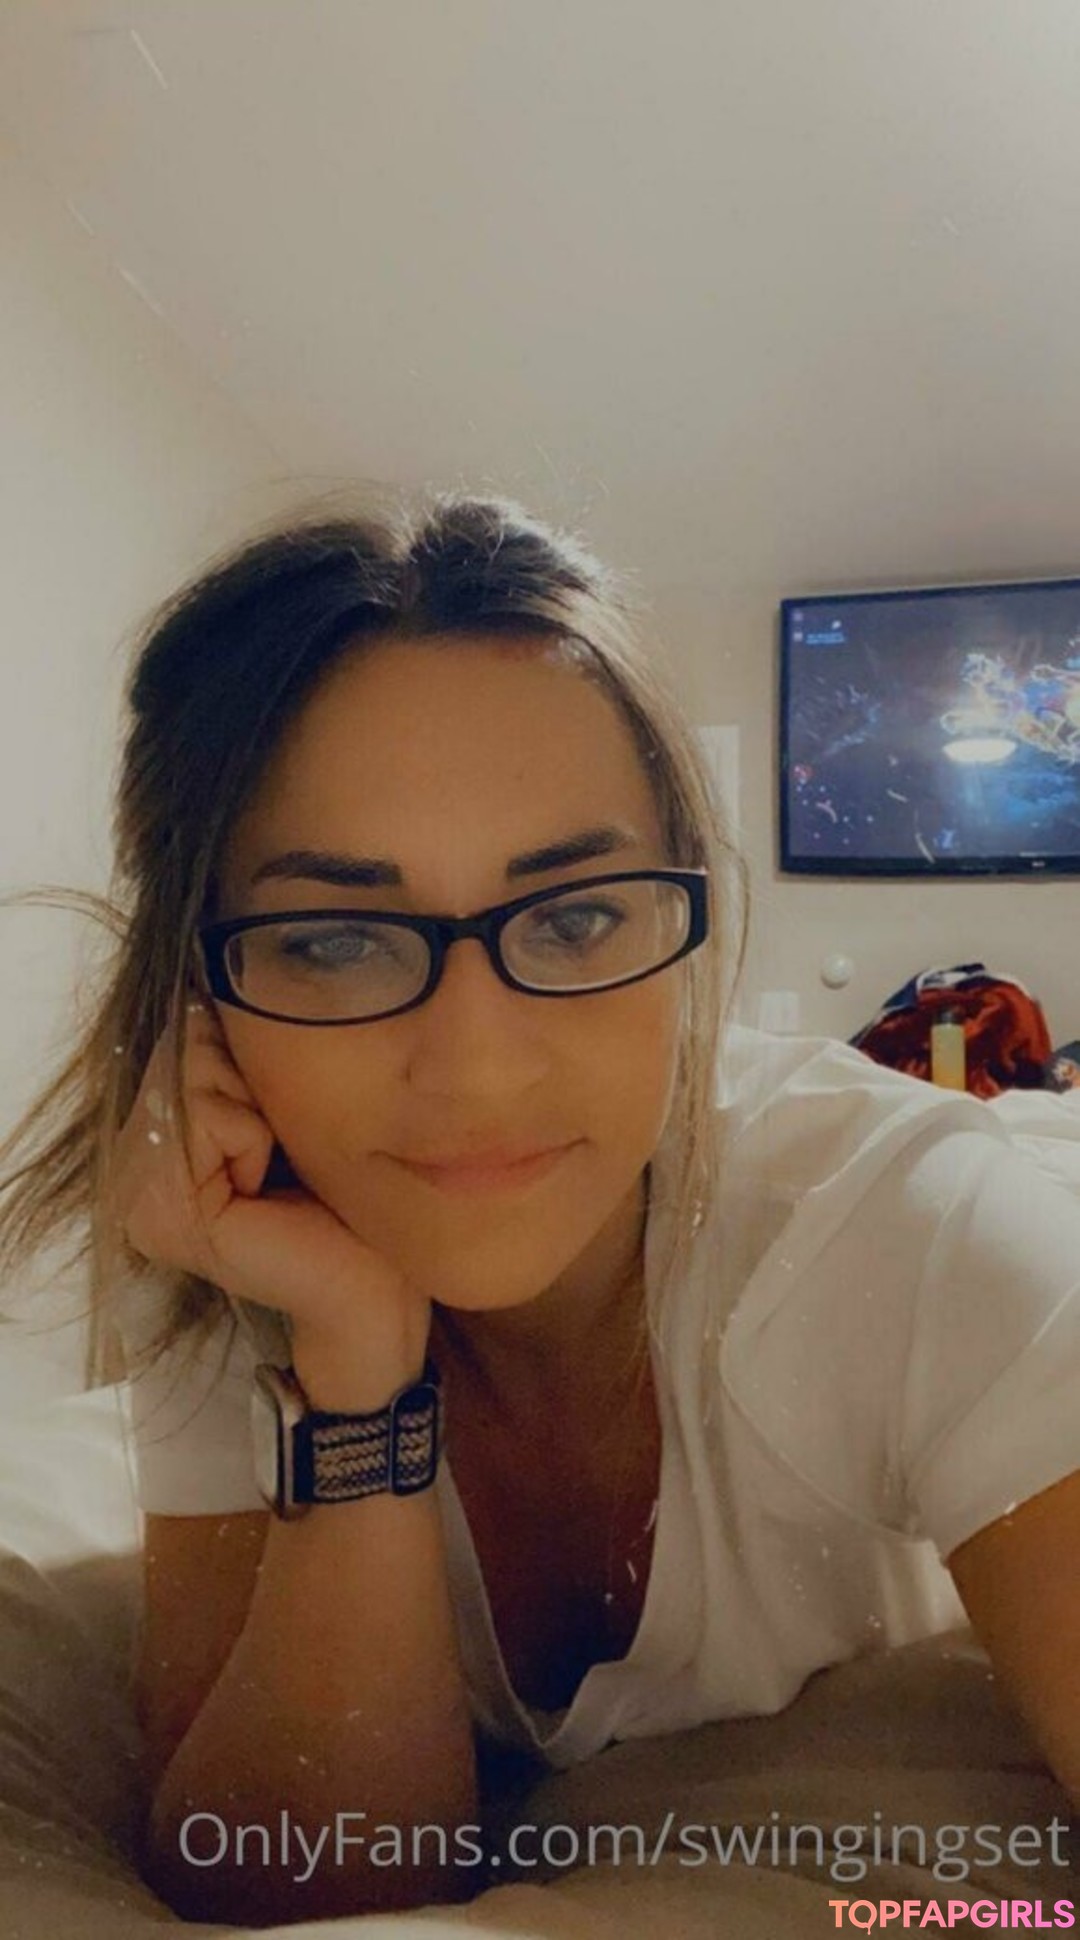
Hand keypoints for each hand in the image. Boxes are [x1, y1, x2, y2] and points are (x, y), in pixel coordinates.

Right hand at [110, 991, 430, 1376]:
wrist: (374, 1287)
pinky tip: (270, 1185)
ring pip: (195, 1073)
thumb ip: (237, 1055)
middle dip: (248, 1076)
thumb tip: (215, 974)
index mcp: (155, 1141)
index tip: (277, 1117)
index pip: (178, 1031)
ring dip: (256, 1106)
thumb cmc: (346, 1195)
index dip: (241, 1053)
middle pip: (182, 1045)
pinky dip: (255, 1136)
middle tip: (278, 1146)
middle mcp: (131, 1169)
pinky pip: (211, 1118)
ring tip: (276, 1165)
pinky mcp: (167, 1216)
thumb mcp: (286, 1105)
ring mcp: (139, 1196)